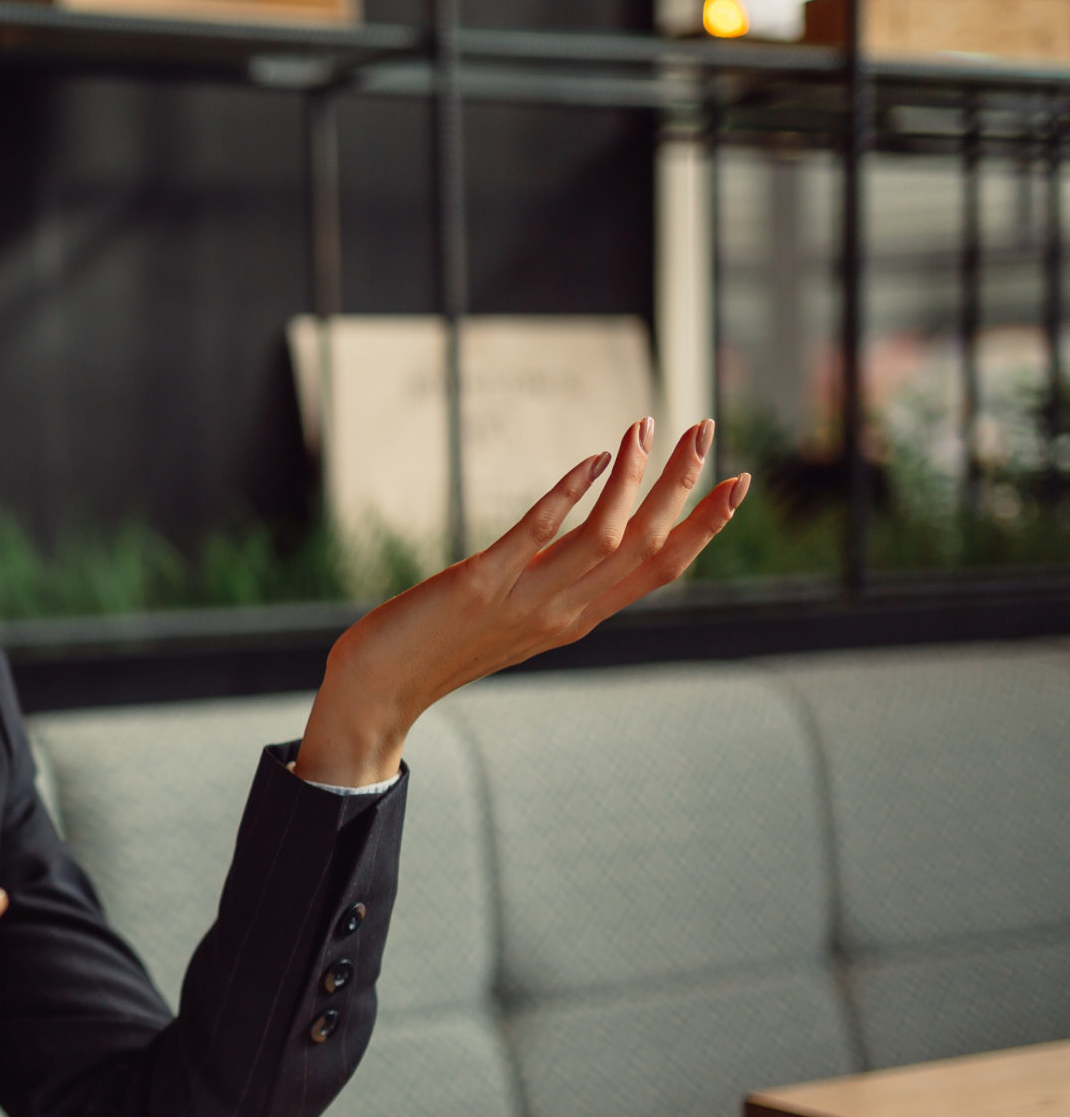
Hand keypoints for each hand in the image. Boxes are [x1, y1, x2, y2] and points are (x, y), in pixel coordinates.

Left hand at [294, 416, 749, 787]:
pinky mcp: (479, 585)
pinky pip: (535, 533)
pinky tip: (593, 457)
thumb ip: (548, 586)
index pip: (659, 570)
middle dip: (682, 485)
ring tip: (647, 426)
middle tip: (706, 428)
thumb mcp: (510, 618)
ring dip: (633, 478)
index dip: (703, 526)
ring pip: (604, 537)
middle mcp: (562, 613)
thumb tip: (574, 543)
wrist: (378, 691)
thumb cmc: (437, 649)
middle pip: (645, 546)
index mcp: (575, 619)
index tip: (738, 482)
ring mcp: (523, 601)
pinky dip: (570, 493)